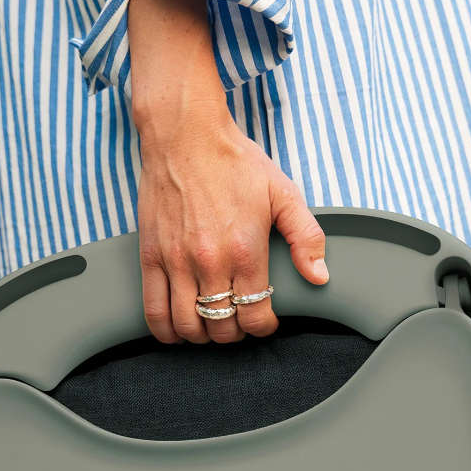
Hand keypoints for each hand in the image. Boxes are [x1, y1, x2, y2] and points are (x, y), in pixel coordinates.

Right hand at [135, 107, 328, 343]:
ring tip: (210, 325)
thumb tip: (319, 276)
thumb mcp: (283, 194)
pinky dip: (165, 330)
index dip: (263, 327)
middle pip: (222, 327)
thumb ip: (306, 237)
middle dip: (234, 334)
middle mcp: (210, 262)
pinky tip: (177, 329)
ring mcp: (177, 261)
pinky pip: (153, 310)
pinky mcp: (150, 256)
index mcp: (246, 251)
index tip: (264, 321)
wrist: (185, 135)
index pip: (256, 315)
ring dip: (202, 335)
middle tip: (238, 322)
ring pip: (188, 325)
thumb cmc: (234, 162)